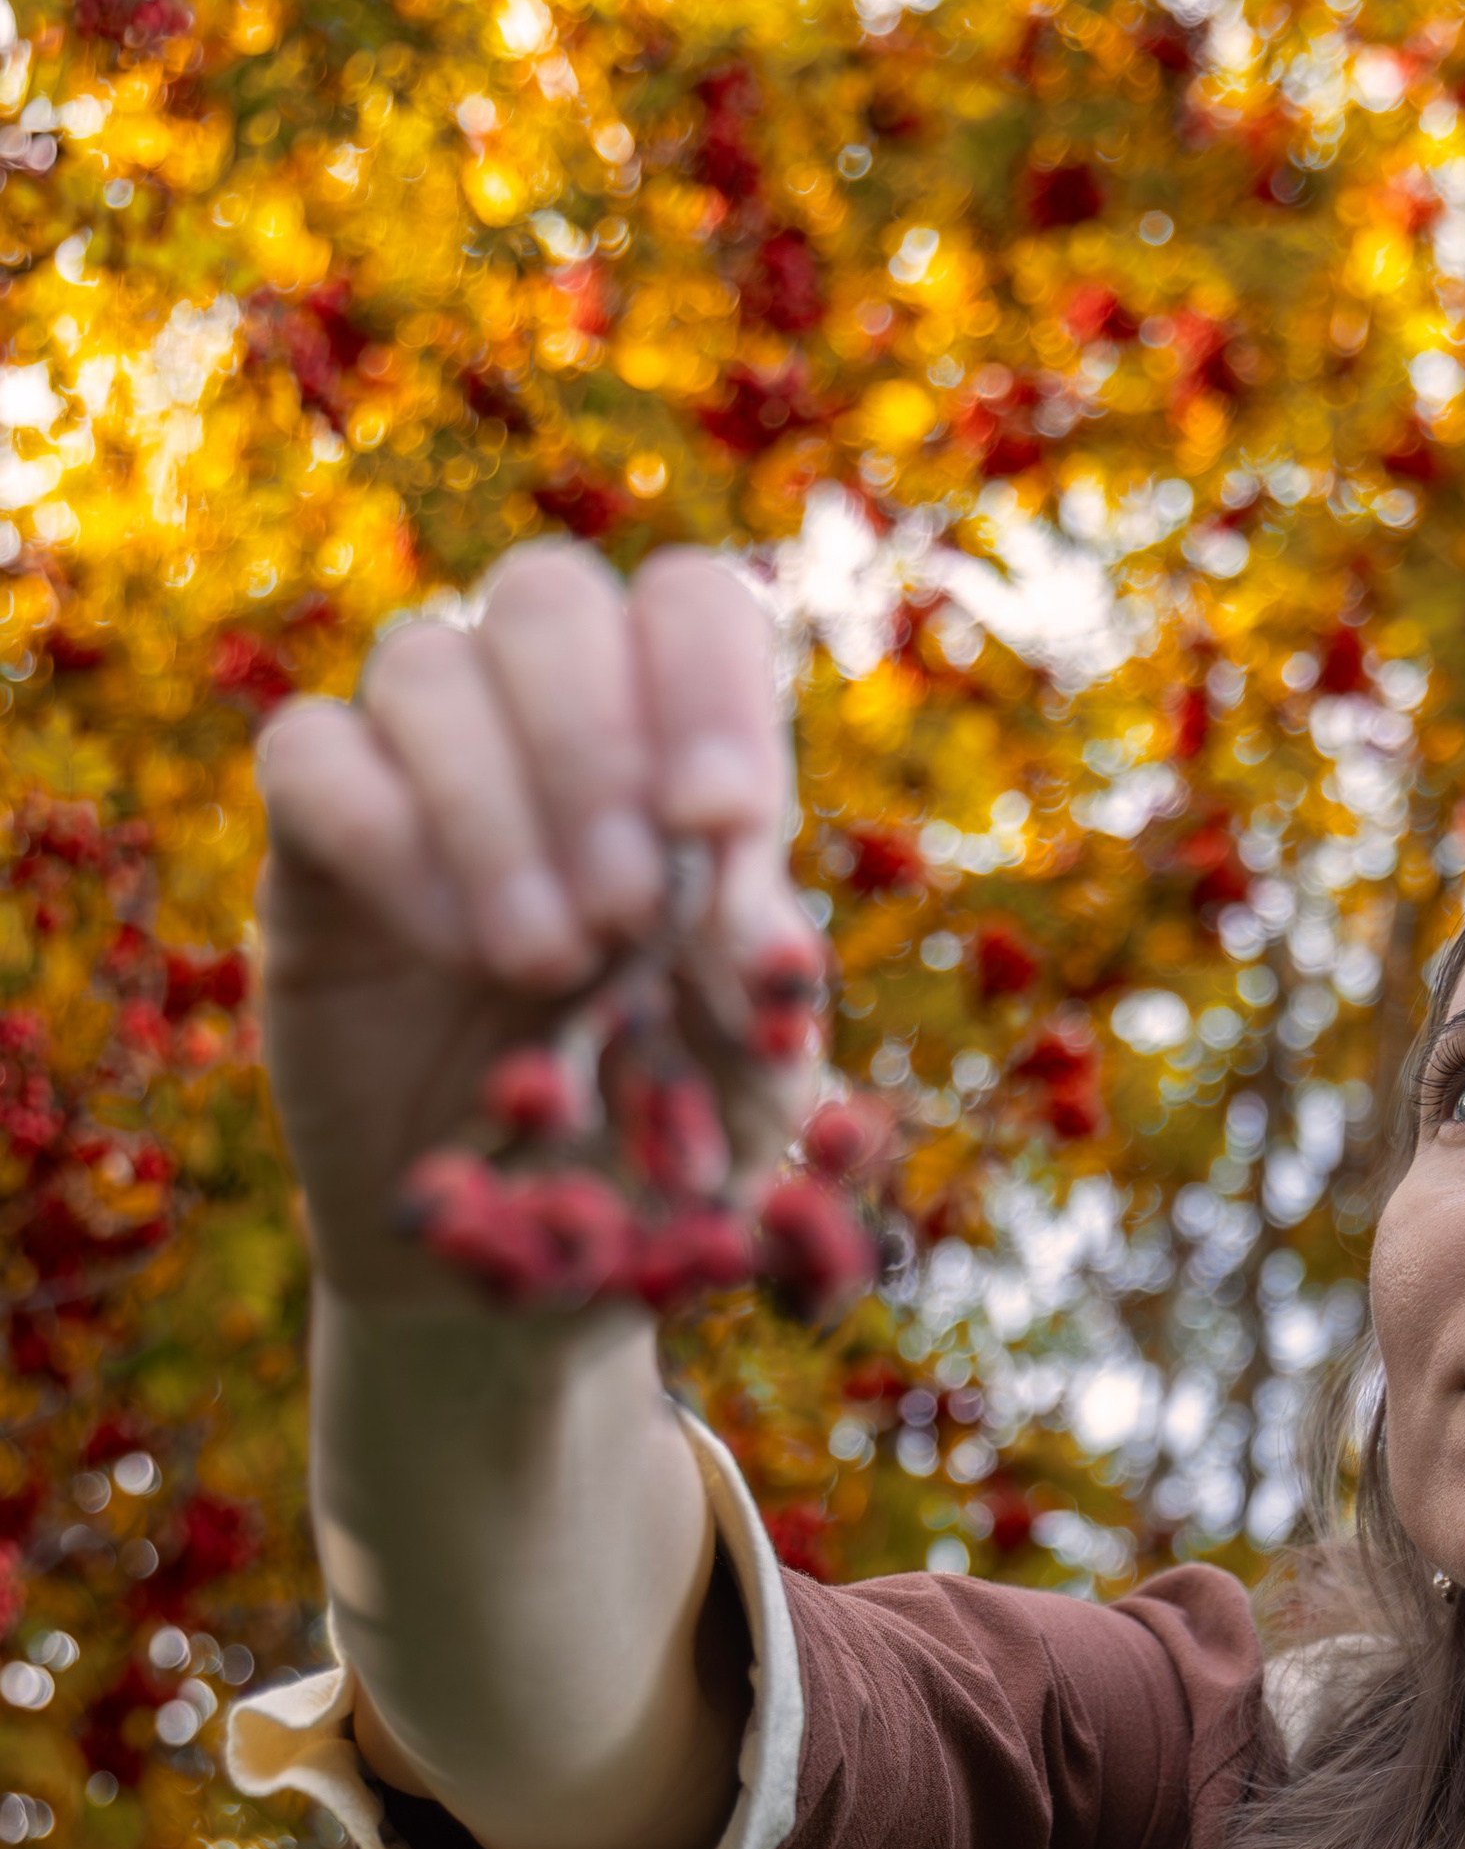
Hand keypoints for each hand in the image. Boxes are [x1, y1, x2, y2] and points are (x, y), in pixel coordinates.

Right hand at [256, 542, 821, 1304]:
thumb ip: (764, 986)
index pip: (692, 607)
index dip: (708, 686)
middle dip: (595, 749)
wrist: (532, 1253)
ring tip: (548, 964)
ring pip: (424, 663)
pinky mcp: (313, 838)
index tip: (722, 823)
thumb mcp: (750, 1078)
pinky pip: (311, 754)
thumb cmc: (663, 1143)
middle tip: (627, 915)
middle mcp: (545, 722)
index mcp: (679, 747)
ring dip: (497, 813)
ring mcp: (419, 765)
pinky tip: (453, 951)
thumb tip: (769, 927)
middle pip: (548, 595)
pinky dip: (388, 841)